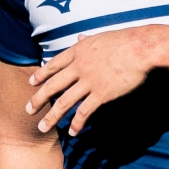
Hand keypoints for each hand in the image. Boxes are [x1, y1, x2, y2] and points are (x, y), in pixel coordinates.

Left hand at [26, 26, 165, 134]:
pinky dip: (77, 123)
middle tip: (28, 110)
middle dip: (38, 99)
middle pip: (53, 85)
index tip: (31, 83)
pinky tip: (72, 131)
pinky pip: (84, 112)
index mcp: (78, 51)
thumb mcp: (100, 36)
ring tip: (42, 127)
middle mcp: (78, 67)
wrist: (140, 48)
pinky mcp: (101, 94)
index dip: (41, 75)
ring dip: (51, 116)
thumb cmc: (124, 40)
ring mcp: (88, 81)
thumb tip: (80, 37)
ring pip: (63, 102)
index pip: (53, 65)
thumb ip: (87, 40)